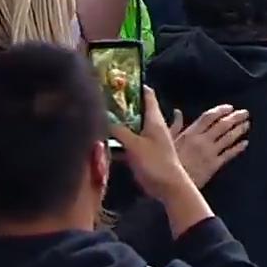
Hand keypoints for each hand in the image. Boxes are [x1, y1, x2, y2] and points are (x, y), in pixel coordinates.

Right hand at [110, 86, 194, 200]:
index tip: (120, 79)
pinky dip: (119, 139)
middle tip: (102, 98)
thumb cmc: (155, 162)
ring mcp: (148, 140)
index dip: (136, 87)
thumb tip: (104, 118)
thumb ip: (119, 130)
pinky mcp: (144, 153)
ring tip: (99, 116)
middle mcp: (152, 127)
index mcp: (155, 120)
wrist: (167, 186)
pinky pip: (129, 141)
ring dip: (119, 123)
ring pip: (132, 126)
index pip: (148, 96)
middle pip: (137, 111)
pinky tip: (105, 140)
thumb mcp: (135, 145)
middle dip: (122, 105)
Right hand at [170, 105, 250, 189]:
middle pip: (222, 125)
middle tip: (245, 113)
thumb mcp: (166, 142)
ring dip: (239, 130)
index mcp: (190, 133)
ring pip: (228, 138)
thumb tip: (178, 112)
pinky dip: (238, 148)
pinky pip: (229, 154)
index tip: (230, 107)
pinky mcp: (214, 165)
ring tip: (247, 124)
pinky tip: (245, 143)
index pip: (208, 117)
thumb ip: (174, 126)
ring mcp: (210, 153)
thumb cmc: (164, 163)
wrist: (169, 185)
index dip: (221, 110)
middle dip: (235, 117)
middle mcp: (202, 140)